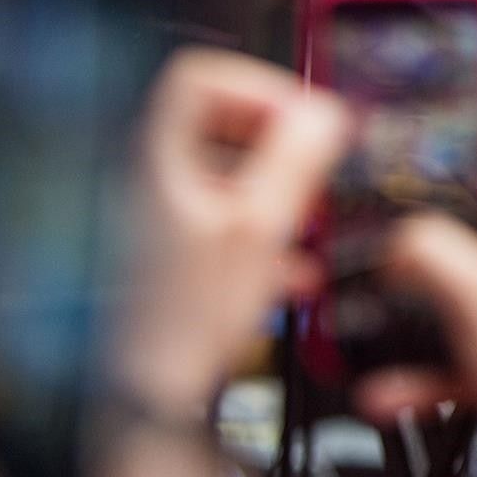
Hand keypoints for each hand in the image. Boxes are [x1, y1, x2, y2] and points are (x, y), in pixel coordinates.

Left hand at [118, 49, 348, 414]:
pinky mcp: (168, 259)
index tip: (299, 117)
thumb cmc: (189, 317)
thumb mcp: (262, 226)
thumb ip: (297, 159)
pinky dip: (260, 232)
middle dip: (277, 143)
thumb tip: (327, 112)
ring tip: (308, 220)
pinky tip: (290, 269)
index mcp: (161, 159)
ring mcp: (155, 222)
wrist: (150, 396)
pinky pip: (219, 223)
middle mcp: (150, 182)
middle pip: (216, 126)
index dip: (257, 86)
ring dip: (274, 190)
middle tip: (312, 165)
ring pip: (223, 178)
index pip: (200, 79)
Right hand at [356, 136, 476, 466]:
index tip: (435, 140)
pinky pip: (461, 350)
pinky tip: (391, 388)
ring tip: (379, 314)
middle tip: (387, 234)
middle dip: (429, 232)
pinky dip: (426, 368)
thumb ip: (431, 250)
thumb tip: (399, 237)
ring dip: (418, 308)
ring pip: (464, 292)